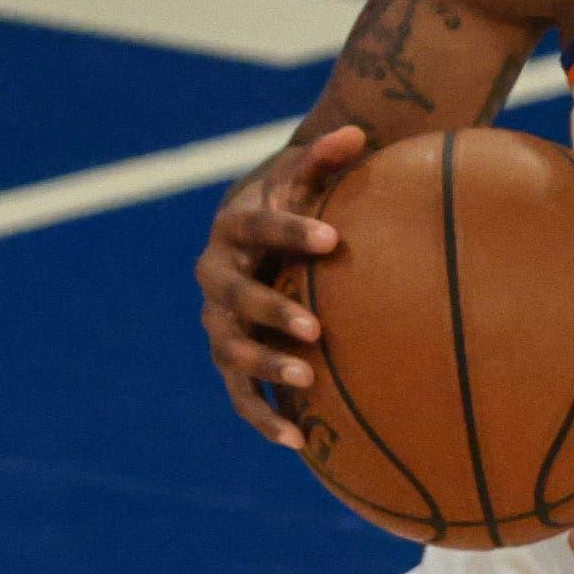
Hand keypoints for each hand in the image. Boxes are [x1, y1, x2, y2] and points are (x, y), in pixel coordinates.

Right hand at [196, 124, 366, 447]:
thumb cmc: (293, 202)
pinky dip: (265, 417)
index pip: (257, 226)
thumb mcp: (304, 175)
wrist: (259, 238)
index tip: (333, 237)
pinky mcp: (231, 360)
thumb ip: (325, 155)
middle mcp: (216, 276)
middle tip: (316, 328)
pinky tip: (301, 441)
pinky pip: (241, 395)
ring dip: (267, 366)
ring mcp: (218, 323)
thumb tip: (358, 132)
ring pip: (233, 351)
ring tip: (309, 379)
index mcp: (232, 227)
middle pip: (237, 297)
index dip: (290, 231)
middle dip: (273, 312)